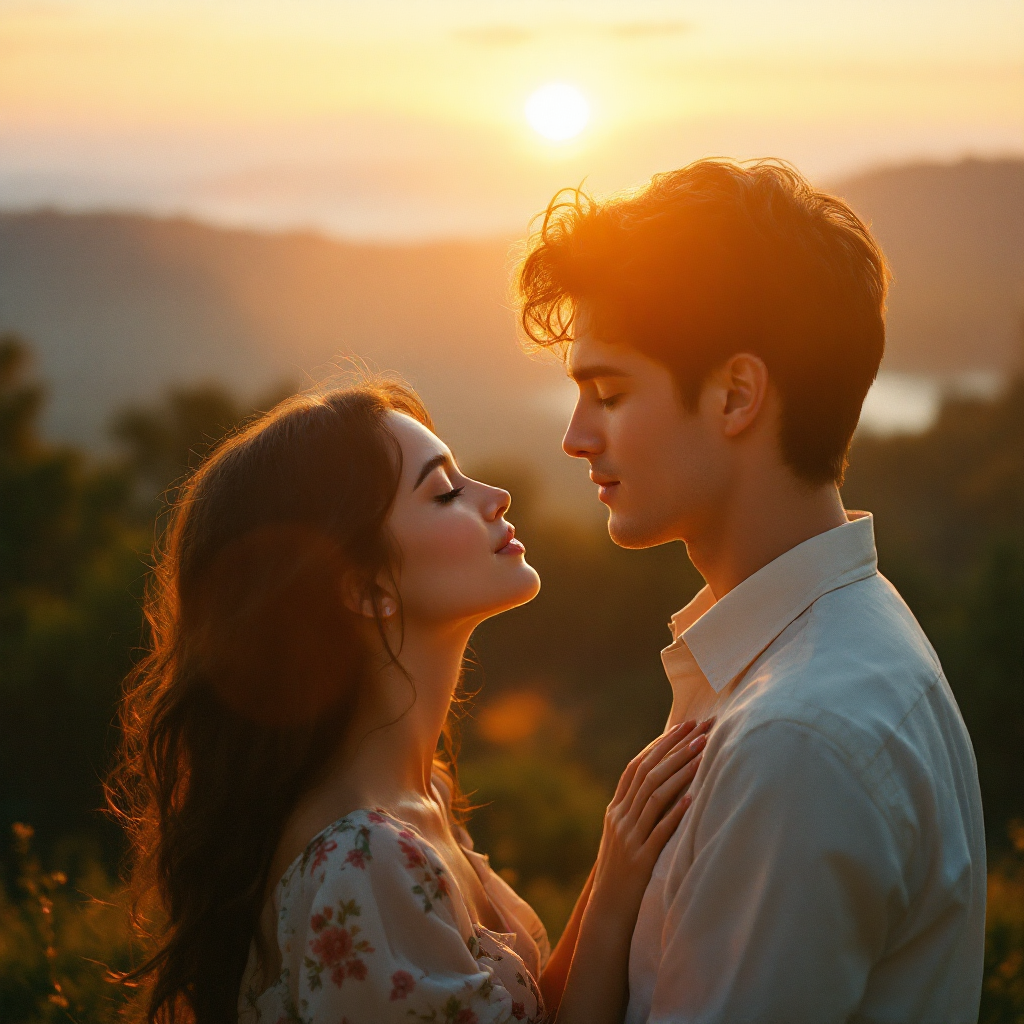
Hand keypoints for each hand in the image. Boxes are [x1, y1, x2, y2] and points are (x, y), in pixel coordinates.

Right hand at [588, 719, 711, 924]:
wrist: (607, 912)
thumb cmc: (621, 873)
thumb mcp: (623, 836)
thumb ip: (636, 811)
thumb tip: (662, 787)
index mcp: (615, 809)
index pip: (637, 766)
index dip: (660, 744)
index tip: (683, 726)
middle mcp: (620, 818)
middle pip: (648, 774)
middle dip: (675, 748)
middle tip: (701, 729)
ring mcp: (629, 837)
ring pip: (655, 796)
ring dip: (681, 771)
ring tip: (704, 752)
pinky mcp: (640, 859)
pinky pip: (659, 831)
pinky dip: (675, 812)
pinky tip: (692, 798)